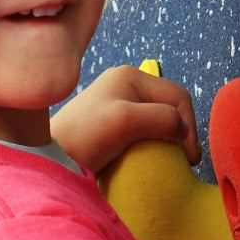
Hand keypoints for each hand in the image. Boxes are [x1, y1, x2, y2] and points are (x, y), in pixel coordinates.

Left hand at [51, 65, 200, 175]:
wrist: (50, 160)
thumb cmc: (83, 137)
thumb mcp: (124, 121)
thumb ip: (159, 118)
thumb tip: (182, 129)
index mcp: (131, 77)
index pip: (177, 96)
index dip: (189, 124)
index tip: (188, 157)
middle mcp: (127, 87)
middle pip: (170, 108)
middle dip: (181, 133)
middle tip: (183, 161)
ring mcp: (121, 106)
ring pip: (160, 122)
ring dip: (168, 142)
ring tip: (171, 163)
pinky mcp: (116, 127)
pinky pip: (146, 134)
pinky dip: (154, 148)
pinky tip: (151, 162)